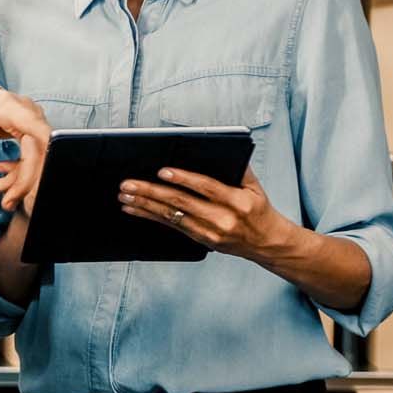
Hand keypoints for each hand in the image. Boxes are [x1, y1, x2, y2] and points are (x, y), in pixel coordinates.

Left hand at [0, 80, 49, 211]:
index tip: (48, 176)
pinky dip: (20, 173)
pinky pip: (33, 156)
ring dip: (21, 181)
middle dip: (26, 181)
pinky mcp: (29, 131)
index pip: (36, 129)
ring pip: (38, 156)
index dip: (46, 152)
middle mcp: (26, 112)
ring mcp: (30, 121)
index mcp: (7, 107)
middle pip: (39, 150)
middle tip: (7, 202)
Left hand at [118, 166, 291, 260]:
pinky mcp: (201, 240)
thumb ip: (239, 168)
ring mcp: (210, 232)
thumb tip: (219, 148)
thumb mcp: (255, 187)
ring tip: (125, 195)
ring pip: (172, 216)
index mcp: (237, 201)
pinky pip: (171, 226)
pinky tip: (134, 209)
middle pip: (181, 203)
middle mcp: (222, 218)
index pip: (206, 187)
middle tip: (129, 184)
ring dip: (145, 204)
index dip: (184, 178)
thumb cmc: (259, 210)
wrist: (267, 243)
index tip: (162, 171)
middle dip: (152, 192)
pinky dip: (150, 216)